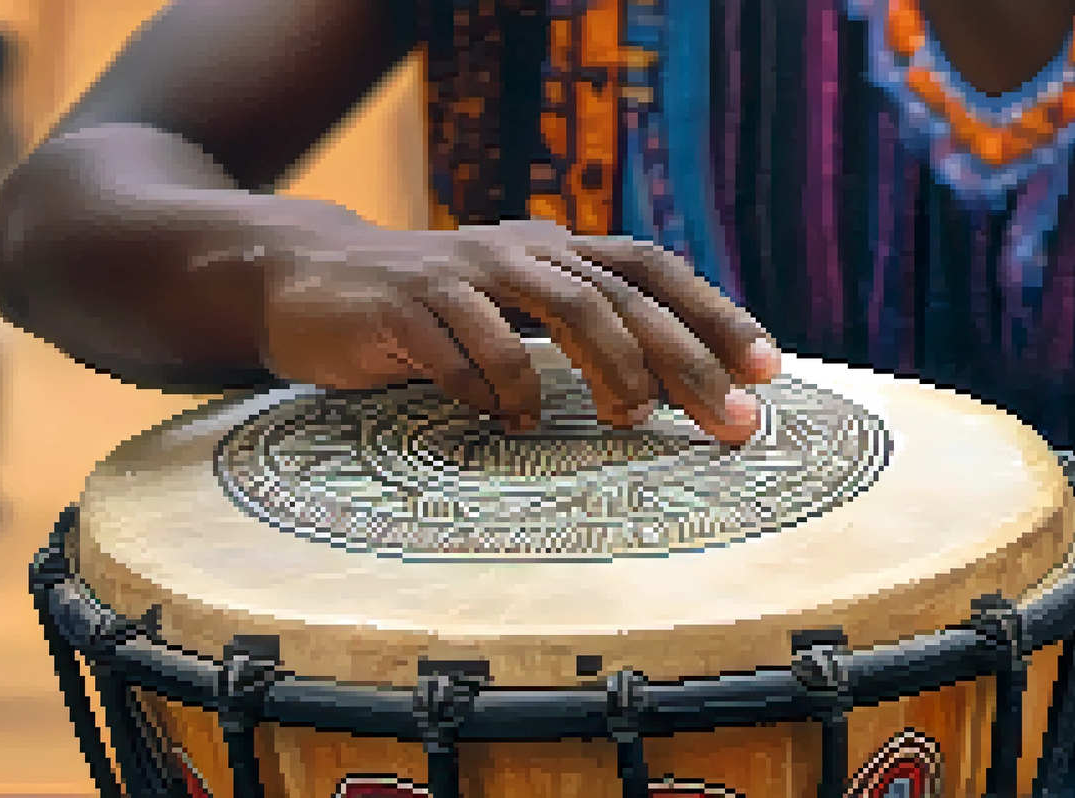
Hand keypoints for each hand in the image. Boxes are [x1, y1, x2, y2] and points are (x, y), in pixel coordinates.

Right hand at [258, 219, 779, 444]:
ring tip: (625, 418)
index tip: (765, 374)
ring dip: (603, 367)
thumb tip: (669, 383)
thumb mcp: (506, 307)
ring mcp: (456, 273)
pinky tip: (504, 422)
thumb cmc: (427, 313)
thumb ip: (570, 324)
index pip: (647, 268)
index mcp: (547, 248)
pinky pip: (464, 351)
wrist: (310, 284)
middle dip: (682, 360)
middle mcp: (512, 250)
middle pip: (615, 295)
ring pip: (554, 308)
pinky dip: (496, 391)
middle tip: (727, 422)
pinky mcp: (402, 305)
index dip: (712, 313)